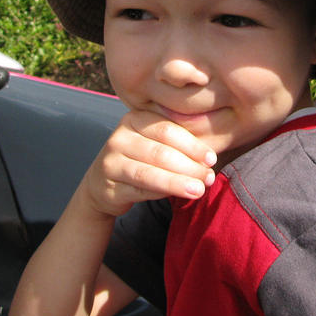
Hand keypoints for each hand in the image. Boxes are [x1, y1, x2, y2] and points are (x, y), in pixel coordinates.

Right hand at [82, 110, 216, 216]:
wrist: (103, 183)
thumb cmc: (140, 159)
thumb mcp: (155, 143)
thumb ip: (178, 144)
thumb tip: (209, 158)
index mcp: (134, 119)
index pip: (167, 130)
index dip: (192, 145)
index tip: (212, 159)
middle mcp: (119, 137)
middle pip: (160, 152)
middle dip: (189, 166)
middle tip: (209, 178)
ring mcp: (110, 162)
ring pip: (149, 173)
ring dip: (177, 182)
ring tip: (198, 190)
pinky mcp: (107, 186)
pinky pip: (139, 191)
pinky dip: (161, 193)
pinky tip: (178, 196)